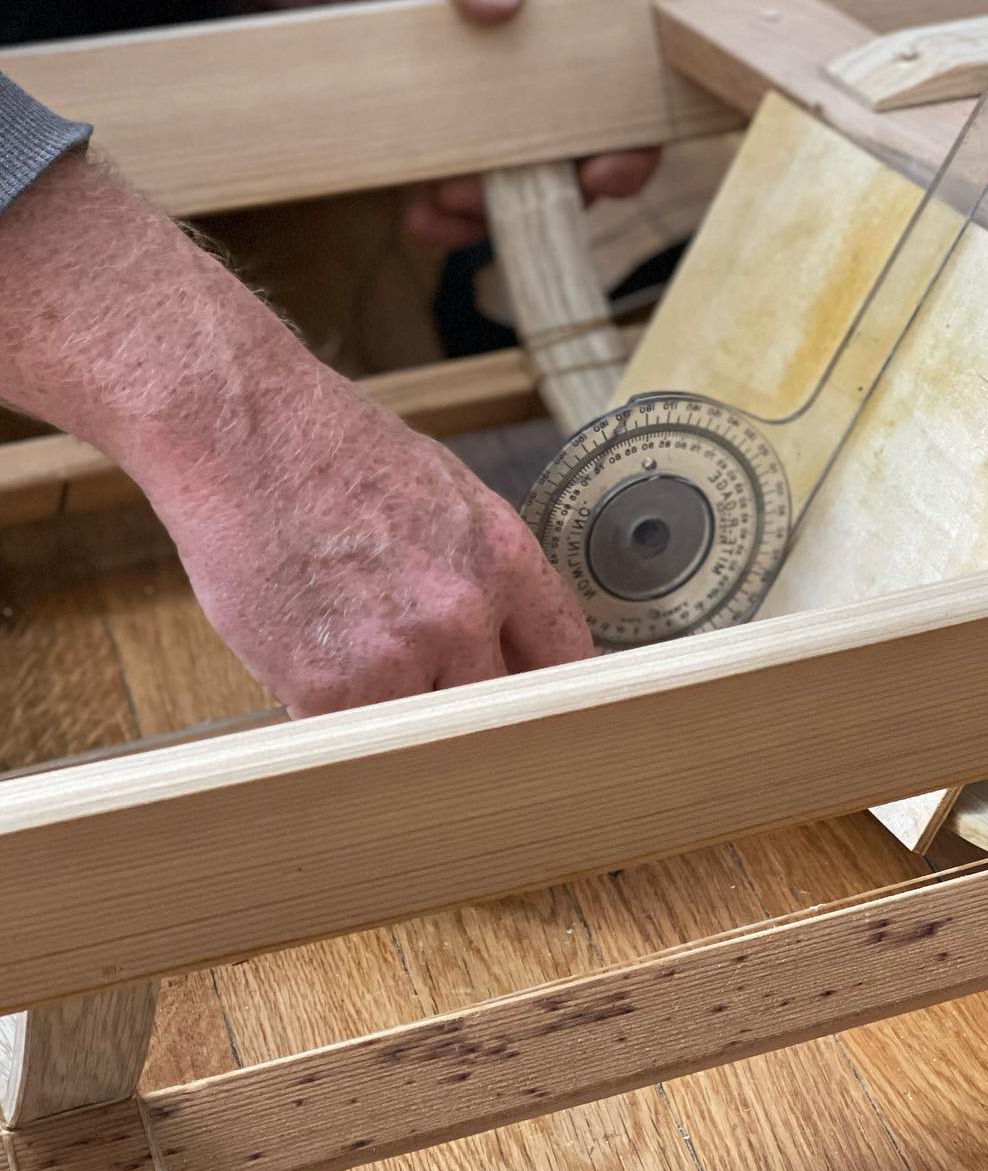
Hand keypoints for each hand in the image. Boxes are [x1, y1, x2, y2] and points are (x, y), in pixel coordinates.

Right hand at [0, 154, 592, 719]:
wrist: (240, 435)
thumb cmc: (336, 454)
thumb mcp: (449, 495)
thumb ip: (490, 571)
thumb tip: (514, 637)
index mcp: (504, 559)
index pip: (565, 652)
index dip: (555, 685)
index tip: (547, 704)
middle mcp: (462, 612)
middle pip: (499, 703)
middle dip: (470, 698)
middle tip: (434, 682)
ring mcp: (396, 655)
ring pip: (425, 727)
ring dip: (398, 707)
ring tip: (355, 650)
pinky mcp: (326, 688)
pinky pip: (353, 735)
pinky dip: (336, 714)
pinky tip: (312, 658)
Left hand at [244, 0, 659, 248]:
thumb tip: (503, 3)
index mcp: (572, 63)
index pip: (630, 124)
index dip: (630, 158)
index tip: (601, 174)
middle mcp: (549, 118)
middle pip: (578, 186)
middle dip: (542, 201)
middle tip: (486, 187)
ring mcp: (502, 154)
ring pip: (520, 210)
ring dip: (485, 218)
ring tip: (437, 197)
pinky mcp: (452, 178)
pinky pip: (462, 223)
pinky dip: (443, 229)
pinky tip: (416, 217)